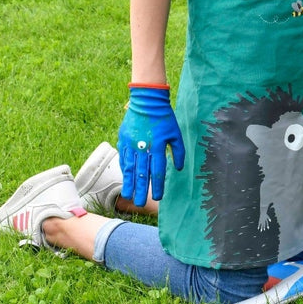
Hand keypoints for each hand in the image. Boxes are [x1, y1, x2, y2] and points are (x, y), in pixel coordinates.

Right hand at [117, 84, 185, 202]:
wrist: (147, 100)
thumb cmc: (164, 117)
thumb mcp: (175, 133)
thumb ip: (178, 152)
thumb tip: (179, 168)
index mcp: (158, 146)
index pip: (157, 171)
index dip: (157, 185)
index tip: (157, 197)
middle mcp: (144, 147)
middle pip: (142, 173)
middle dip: (141, 190)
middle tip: (140, 203)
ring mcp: (132, 143)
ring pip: (130, 167)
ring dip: (129, 183)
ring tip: (129, 196)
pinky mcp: (124, 139)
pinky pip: (123, 157)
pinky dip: (124, 169)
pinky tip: (125, 178)